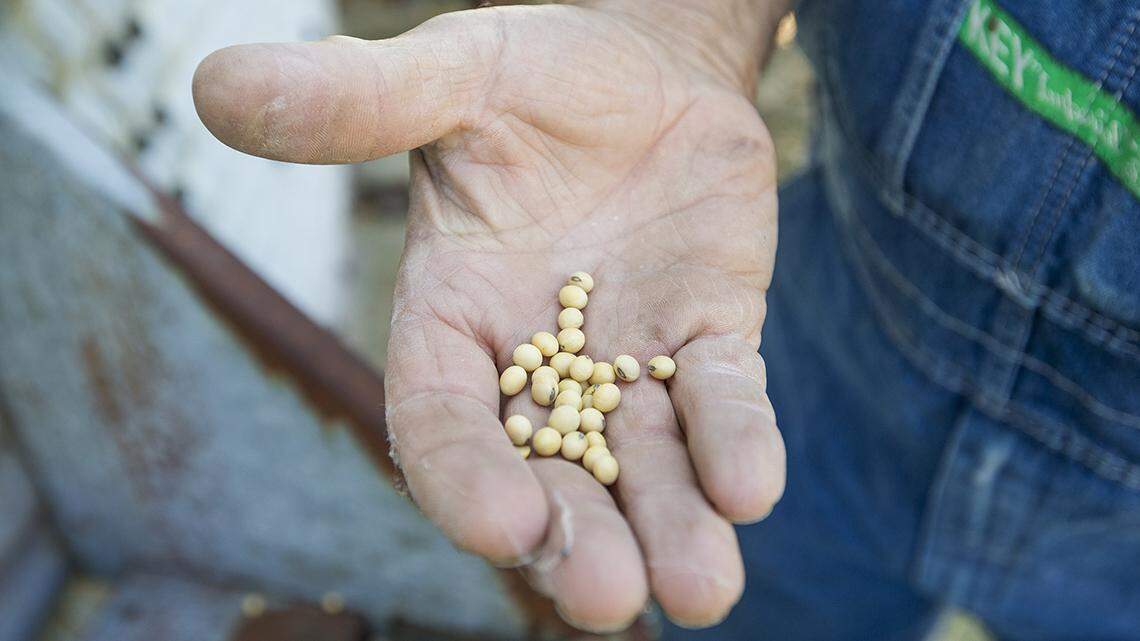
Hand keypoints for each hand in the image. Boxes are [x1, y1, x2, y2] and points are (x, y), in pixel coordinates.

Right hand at [193, 1, 785, 630]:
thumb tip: (217, 87)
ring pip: (646, 462)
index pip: (441, 419)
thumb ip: (350, 104)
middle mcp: (538, 362)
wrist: (643, 63)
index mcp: (453, 318)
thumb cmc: (530, 76)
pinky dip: (735, 441)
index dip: (464, 475)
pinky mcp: (711, 334)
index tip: (503, 525)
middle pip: (548, 473)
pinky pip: (723, 397)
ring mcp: (631, 356)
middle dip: (578, 539)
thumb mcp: (445, 80)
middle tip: (607, 598)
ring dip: (672, 526)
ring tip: (700, 590)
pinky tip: (750, 488)